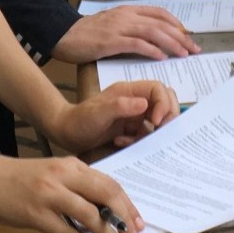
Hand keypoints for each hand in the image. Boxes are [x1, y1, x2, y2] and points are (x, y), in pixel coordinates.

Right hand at [0, 153, 143, 232]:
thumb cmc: (22, 178)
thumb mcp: (55, 173)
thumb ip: (78, 186)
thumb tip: (105, 210)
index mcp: (72, 165)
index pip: (109, 183)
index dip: (127, 204)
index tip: (138, 222)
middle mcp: (64, 177)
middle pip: (106, 194)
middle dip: (125, 218)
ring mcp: (50, 195)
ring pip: (89, 214)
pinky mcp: (36, 214)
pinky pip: (67, 232)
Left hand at [46, 80, 178, 153]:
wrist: (66, 134)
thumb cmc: (80, 120)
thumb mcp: (98, 113)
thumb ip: (120, 107)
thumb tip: (145, 104)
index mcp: (129, 91)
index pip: (158, 89)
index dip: (164, 103)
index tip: (157, 122)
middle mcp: (135, 101)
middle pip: (165, 102)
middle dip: (167, 118)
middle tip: (159, 133)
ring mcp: (134, 115)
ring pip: (158, 121)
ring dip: (151, 133)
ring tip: (133, 140)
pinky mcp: (131, 130)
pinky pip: (146, 134)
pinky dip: (139, 141)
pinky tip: (121, 142)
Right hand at [52, 5, 199, 63]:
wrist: (64, 34)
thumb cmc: (87, 33)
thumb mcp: (112, 25)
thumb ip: (130, 27)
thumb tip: (150, 38)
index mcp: (128, 10)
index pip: (159, 13)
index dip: (177, 24)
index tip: (188, 36)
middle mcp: (126, 15)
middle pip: (161, 23)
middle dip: (181, 36)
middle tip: (194, 49)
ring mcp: (119, 27)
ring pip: (152, 32)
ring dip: (172, 43)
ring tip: (184, 54)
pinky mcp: (111, 41)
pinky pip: (136, 44)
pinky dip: (152, 50)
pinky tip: (162, 57)